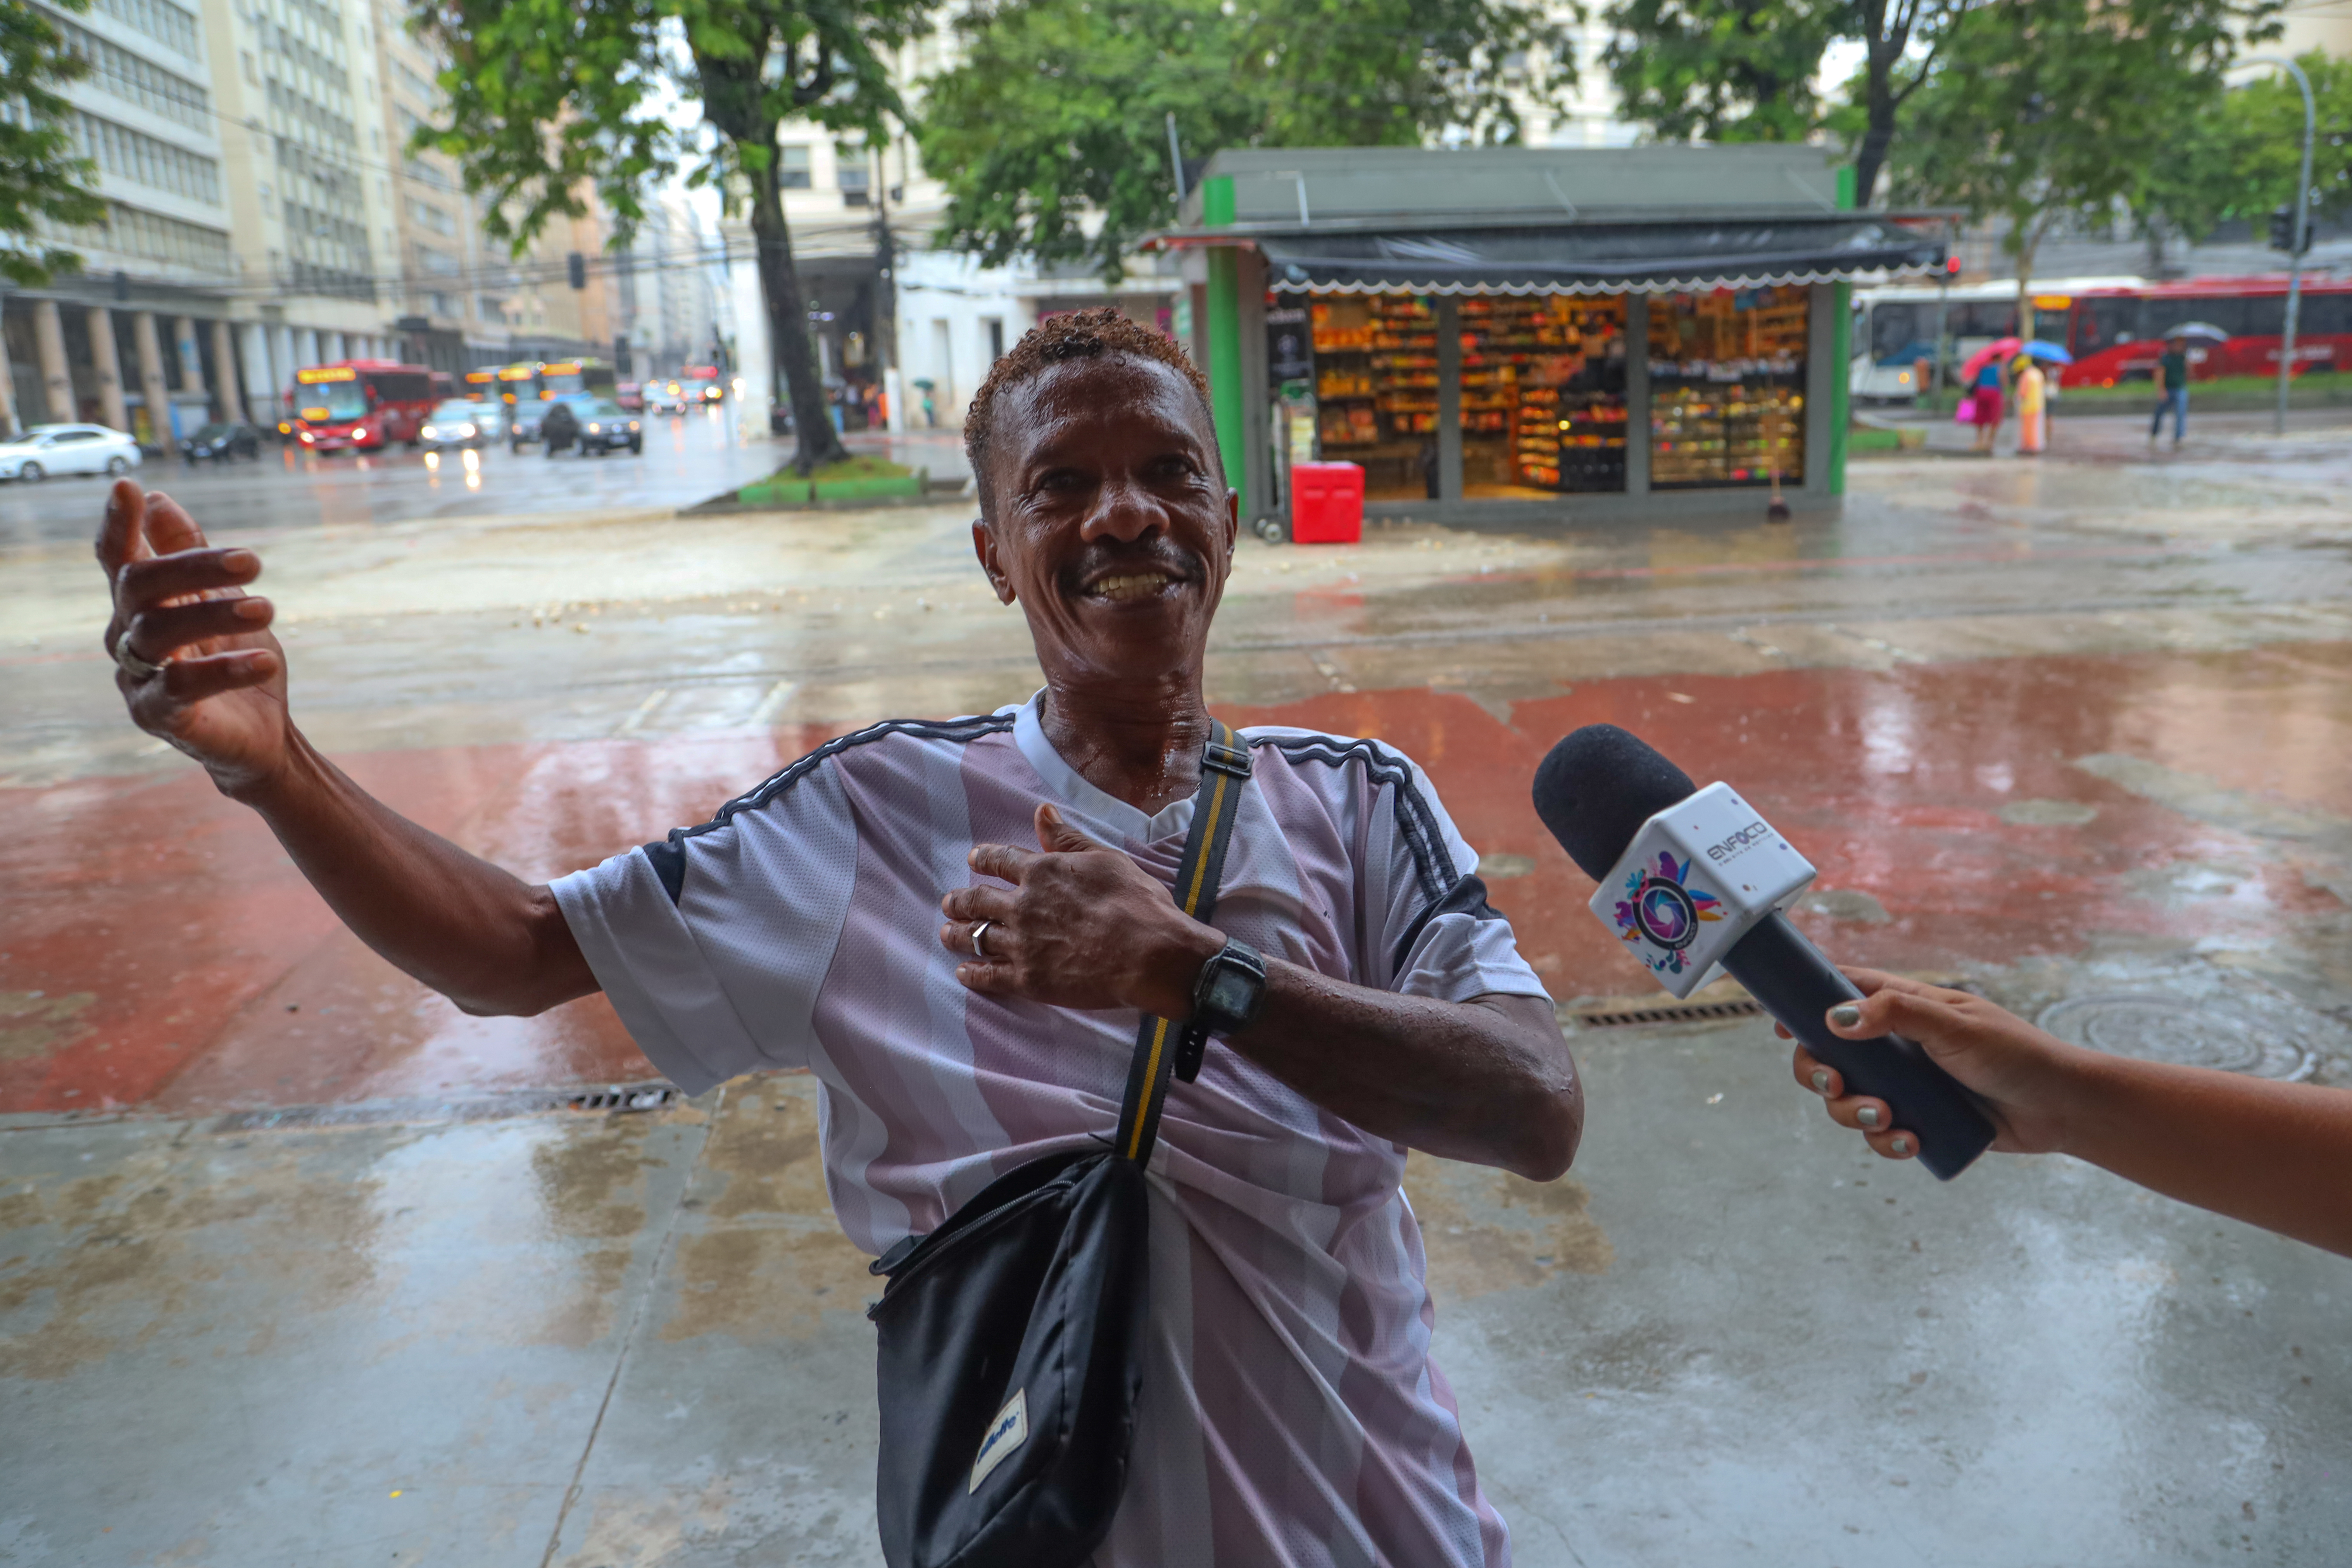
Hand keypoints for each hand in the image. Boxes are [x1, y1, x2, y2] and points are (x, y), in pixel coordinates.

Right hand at [97, 479, 289, 795]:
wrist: (258, 733)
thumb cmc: (231, 657)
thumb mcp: (219, 598)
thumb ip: (188, 553)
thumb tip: (158, 499)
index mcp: (140, 605)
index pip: (119, 558)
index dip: (117, 523)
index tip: (128, 487)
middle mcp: (127, 636)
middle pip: (141, 586)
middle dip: (193, 566)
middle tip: (253, 560)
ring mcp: (137, 677)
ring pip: (159, 633)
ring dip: (214, 614)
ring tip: (267, 608)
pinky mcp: (160, 716)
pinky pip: (182, 687)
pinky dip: (225, 670)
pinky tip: (265, 660)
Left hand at [940, 804, 1219, 1016]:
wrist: (1149, 954)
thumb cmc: (1136, 903)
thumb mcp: (1105, 859)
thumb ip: (1068, 839)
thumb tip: (1042, 811)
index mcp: (1042, 872)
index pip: (1001, 860)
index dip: (985, 859)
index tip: (975, 860)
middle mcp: (1023, 906)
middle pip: (978, 900)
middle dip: (960, 901)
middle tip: (949, 902)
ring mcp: (1022, 945)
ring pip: (976, 937)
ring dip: (957, 934)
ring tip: (947, 933)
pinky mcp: (1028, 980)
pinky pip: (989, 976)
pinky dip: (973, 973)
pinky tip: (964, 972)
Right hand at [1783, 969, 2087, 1160]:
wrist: (2061, 1107)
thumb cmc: (2016, 1054)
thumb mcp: (1956, 1024)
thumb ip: (1897, 1014)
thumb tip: (1836, 1019)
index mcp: (1903, 1009)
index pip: (1841, 995)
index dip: (1804, 1007)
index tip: (1780, 1027)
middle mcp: (1896, 1046)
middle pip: (1829, 1054)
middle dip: (1820, 1073)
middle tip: (1837, 1084)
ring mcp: (1905, 1085)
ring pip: (1847, 1098)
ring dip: (1851, 1113)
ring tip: (1884, 1119)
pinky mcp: (1919, 1121)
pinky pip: (1880, 1135)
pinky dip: (1885, 1142)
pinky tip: (1910, 1143)